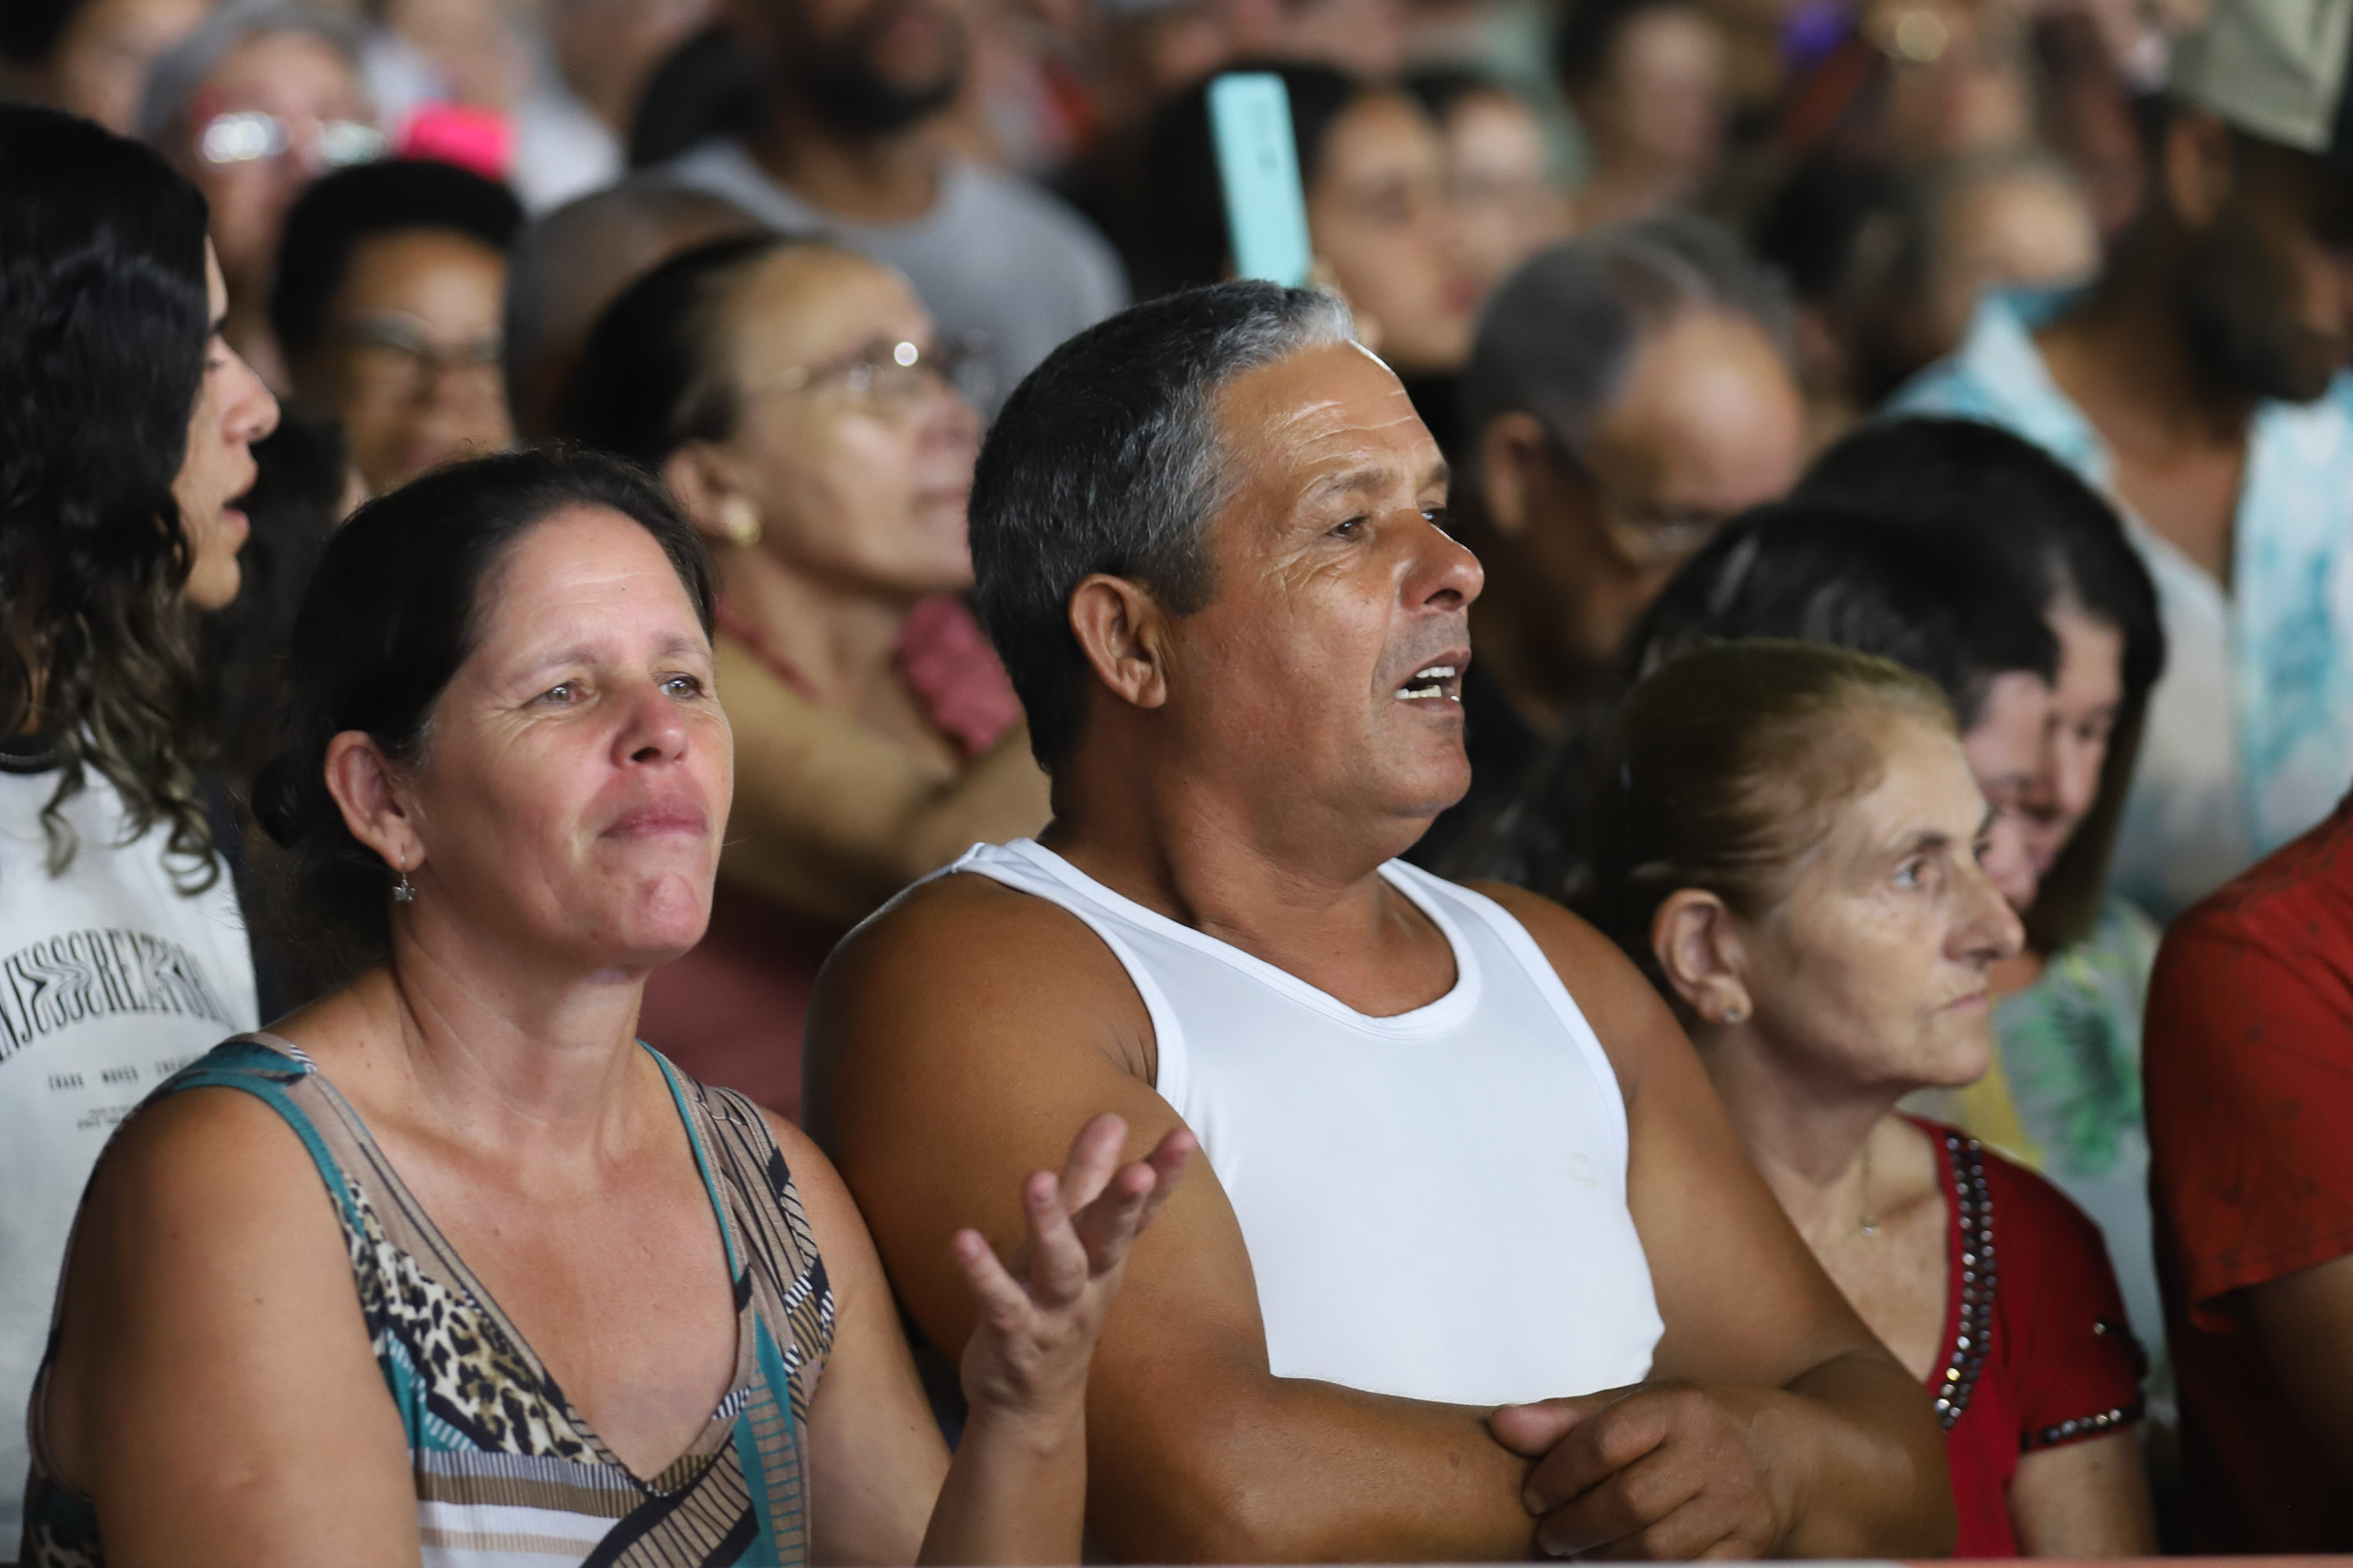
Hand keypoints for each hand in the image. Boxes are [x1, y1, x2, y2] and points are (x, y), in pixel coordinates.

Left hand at [952, 1114, 1193, 1426]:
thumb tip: (1109, 1117)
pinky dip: (982, 1274)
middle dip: (1123, 1203)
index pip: (1140, 1210)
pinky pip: (1000, 1304)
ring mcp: (1054, 1314)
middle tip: (1138, 1170)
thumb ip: (1089, 1179)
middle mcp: (1090, 1283)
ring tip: (1034, 1179)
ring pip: (1058, 1268)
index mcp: (1107, 1255)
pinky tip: (961, 1240)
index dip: (1165, 1176)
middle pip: (1109, 1238)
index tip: (1185, 1136)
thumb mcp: (1075, 1241)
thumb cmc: (1056, 1303)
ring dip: (1048, 1225)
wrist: (1031, 1404)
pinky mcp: (1013, 1338)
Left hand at [1490, 1381, 1784, 1559]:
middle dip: (1576, 1526)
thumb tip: (1500, 1426)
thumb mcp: (1635, 1406)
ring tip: (1578, 1555)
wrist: (1783, 1454)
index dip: (1556, 1474)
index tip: (1532, 1496)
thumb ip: (1567, 1419)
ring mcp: (1738, 1506)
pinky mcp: (1750, 1548)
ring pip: (1657, 1551)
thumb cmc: (1687, 1428)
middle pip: (1629, 1502)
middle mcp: (1714, 1454)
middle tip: (1548, 1537)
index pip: (1603, 1441)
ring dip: (1604, 1560)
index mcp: (1679, 1407)